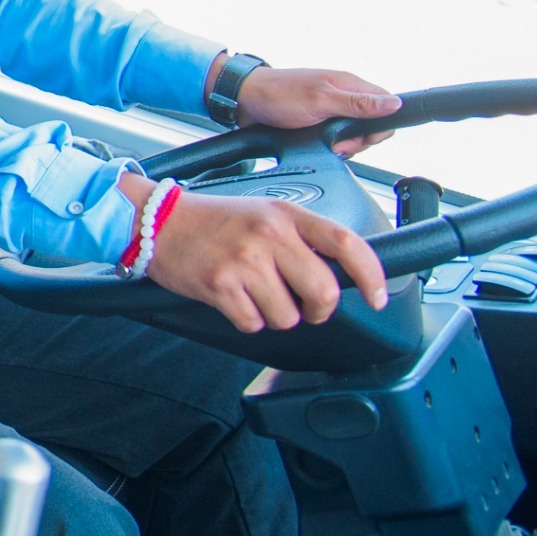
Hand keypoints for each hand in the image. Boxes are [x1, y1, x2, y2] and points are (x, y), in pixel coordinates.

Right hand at [141, 182, 389, 332]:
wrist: (158, 220)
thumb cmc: (214, 220)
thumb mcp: (264, 213)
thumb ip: (302, 238)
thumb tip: (339, 275)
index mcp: (286, 215)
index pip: (346, 244)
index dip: (371, 275)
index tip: (378, 296)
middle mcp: (269, 235)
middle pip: (323, 291)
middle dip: (320, 310)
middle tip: (307, 308)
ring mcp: (244, 261)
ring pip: (288, 315)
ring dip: (277, 315)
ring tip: (256, 296)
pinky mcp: (219, 285)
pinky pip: (253, 322)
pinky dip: (247, 320)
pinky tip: (234, 300)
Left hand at [235, 66, 401, 155]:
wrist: (243, 101)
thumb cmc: (277, 95)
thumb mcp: (320, 101)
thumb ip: (358, 104)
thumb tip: (394, 103)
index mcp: (349, 84)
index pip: (387, 104)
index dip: (381, 126)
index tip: (361, 138)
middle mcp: (343, 95)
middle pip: (372, 123)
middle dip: (359, 140)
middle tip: (339, 145)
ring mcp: (331, 108)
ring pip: (354, 133)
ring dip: (344, 145)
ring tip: (327, 146)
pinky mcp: (318, 120)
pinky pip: (337, 136)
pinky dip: (332, 145)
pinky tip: (321, 146)